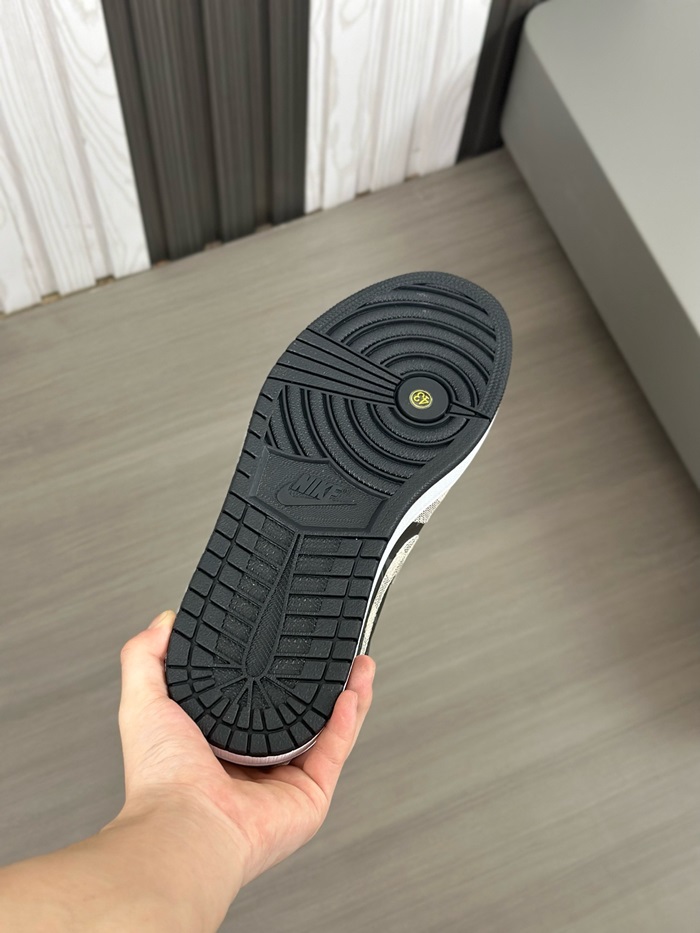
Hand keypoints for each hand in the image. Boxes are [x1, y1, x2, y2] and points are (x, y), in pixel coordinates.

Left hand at [117, 610, 374, 887]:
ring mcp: (285, 780)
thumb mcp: (143, 702)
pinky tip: (353, 692)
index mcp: (219, 743)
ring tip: (360, 664)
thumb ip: (146, 657)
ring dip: (346, 694)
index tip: (286, 640)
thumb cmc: (161, 778)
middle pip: (297, 713)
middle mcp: (255, 764)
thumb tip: (165, 621)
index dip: (273, 671)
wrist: (186, 824)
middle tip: (333, 650)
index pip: (253, 701)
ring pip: (326, 729)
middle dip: (320, 681)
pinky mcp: (310, 795)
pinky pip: (335, 751)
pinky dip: (349, 721)